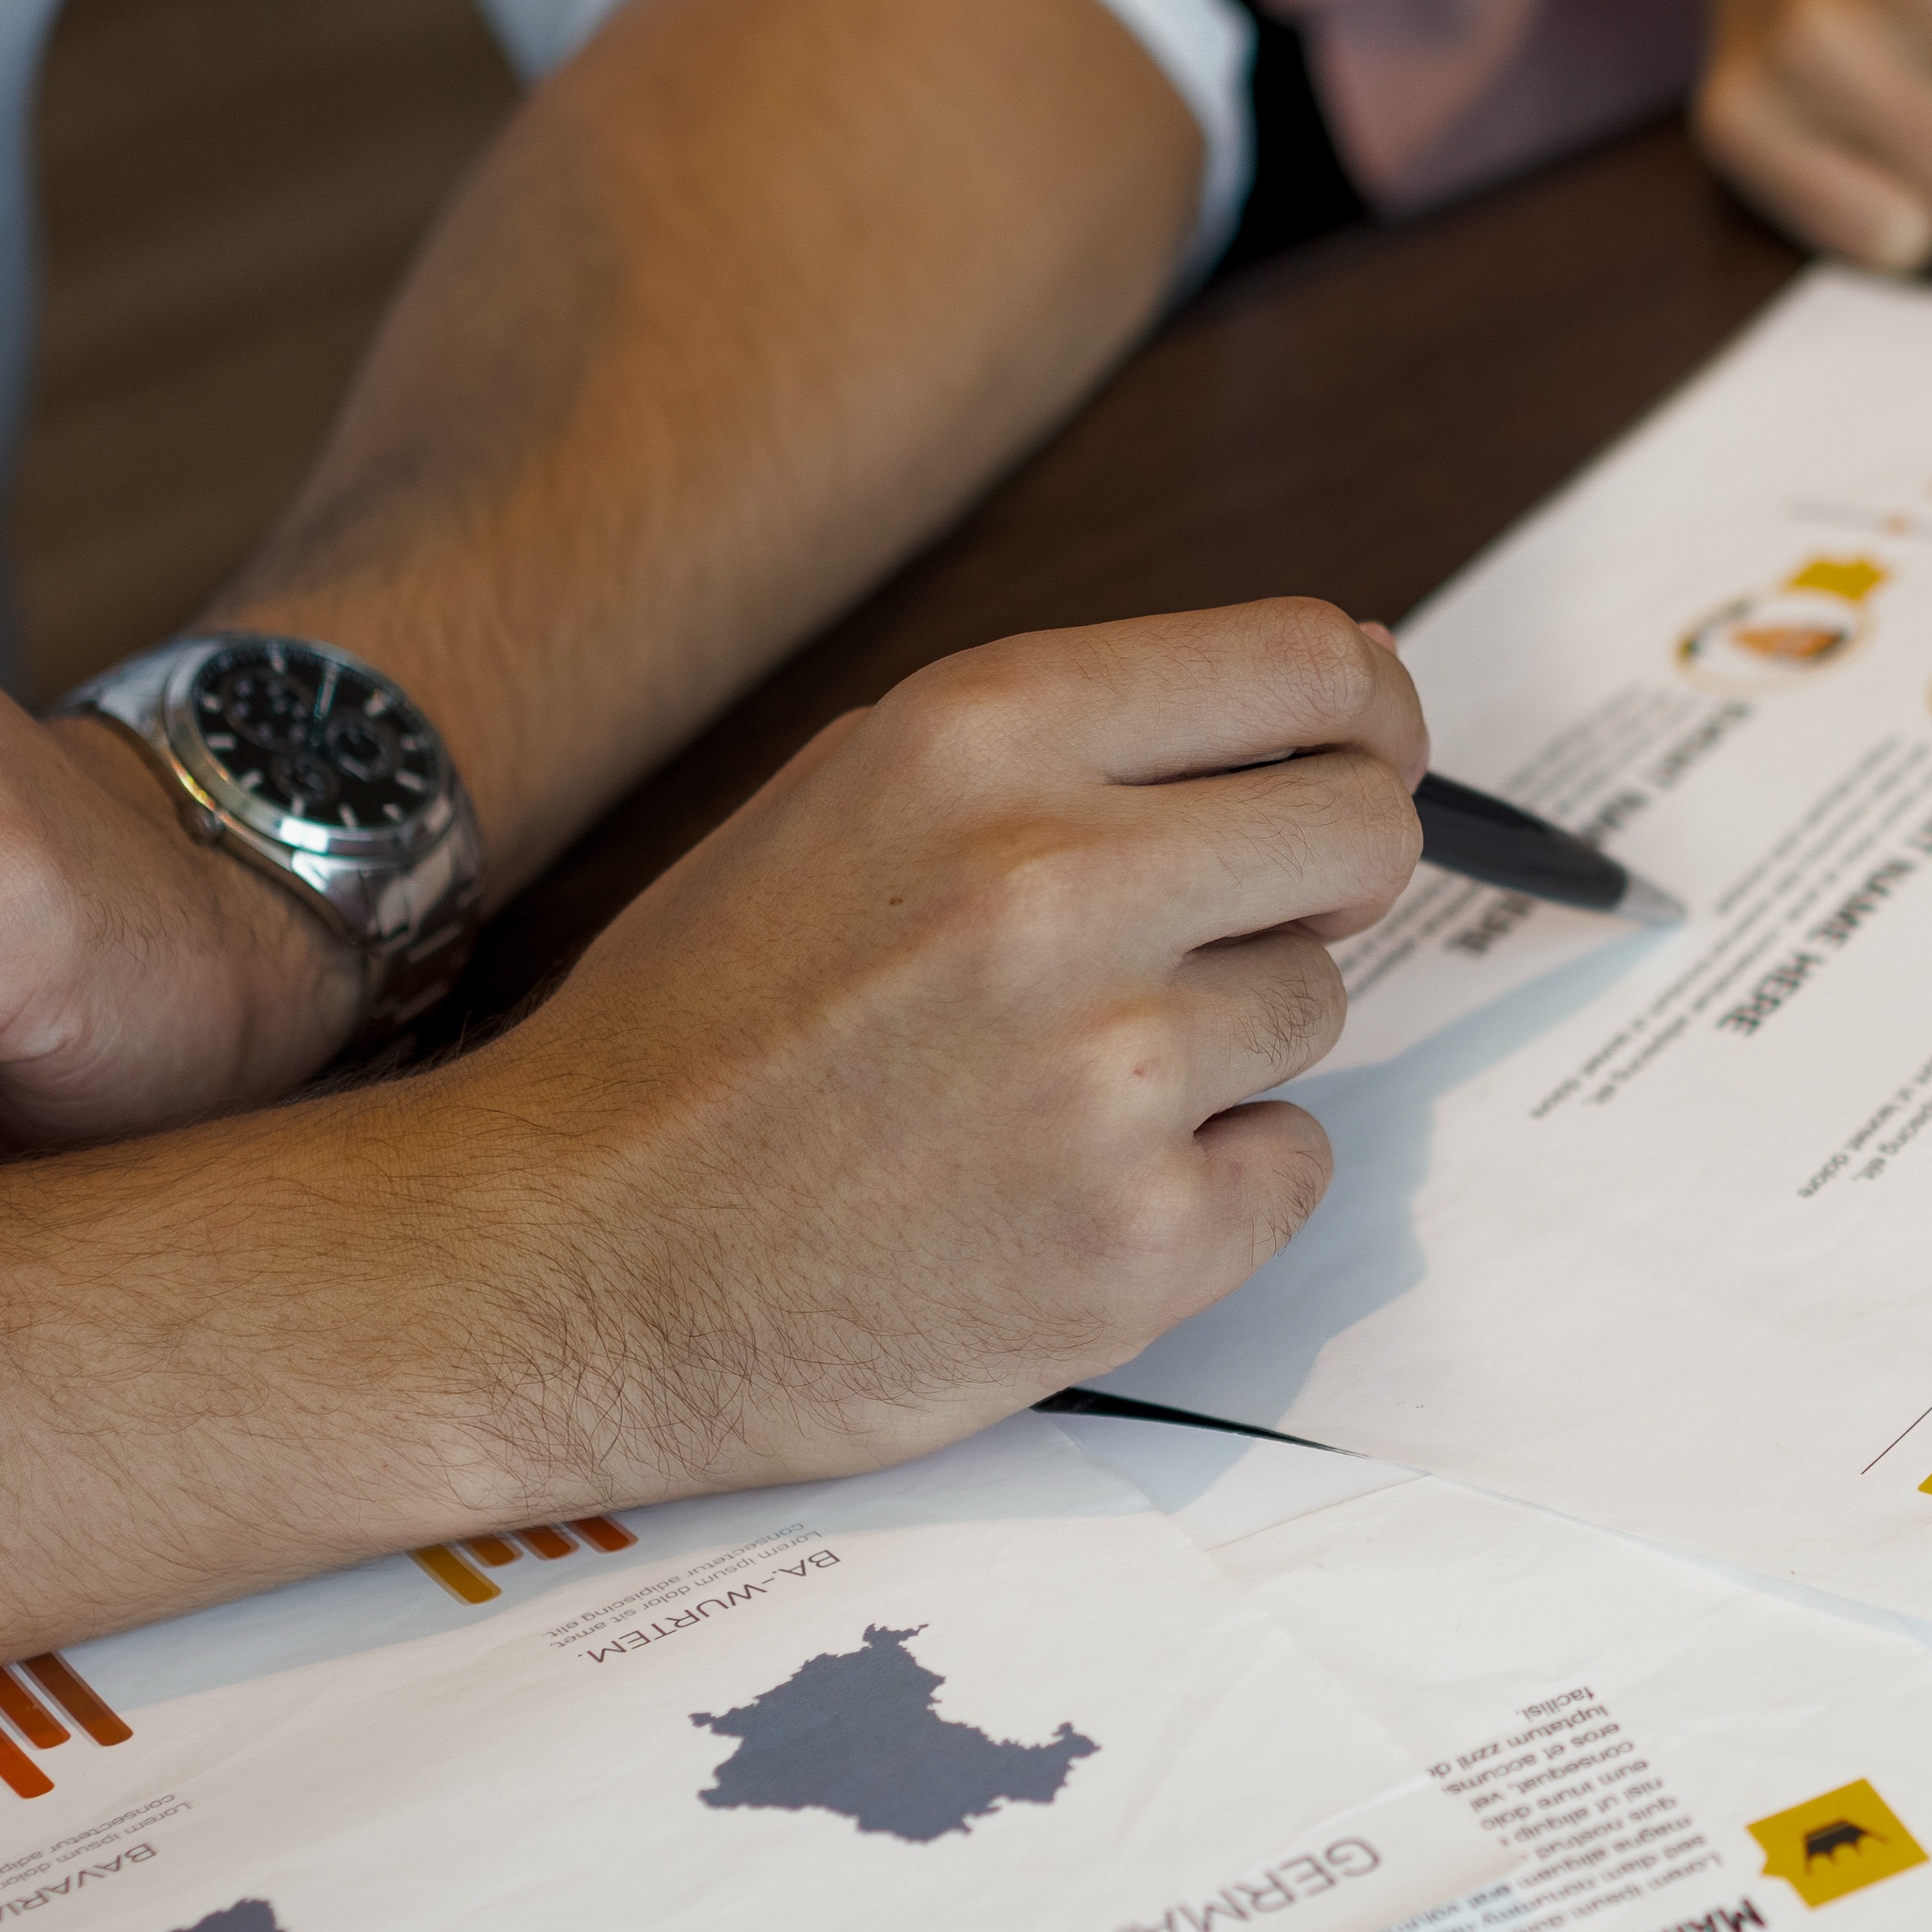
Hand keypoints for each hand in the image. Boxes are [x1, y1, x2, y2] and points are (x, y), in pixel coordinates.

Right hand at [416, 597, 1423, 1500]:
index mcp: (985, 739)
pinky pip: (1291, 1167)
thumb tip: (1325, 707)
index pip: (1314, 669)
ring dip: (1225, 1049)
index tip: (1368, 761)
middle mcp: (1059, 882)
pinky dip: (1213, 1187)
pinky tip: (1068, 1192)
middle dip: (1320, 885)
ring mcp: (1111, 1073)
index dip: (1370, 722)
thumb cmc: (701, 1035)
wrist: (561, 1262)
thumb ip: (1074, 749)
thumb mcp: (855, 800)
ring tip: (1057, 1089)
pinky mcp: (1139, 1243)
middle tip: (1223, 938)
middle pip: (1362, 835)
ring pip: (1315, 1011)